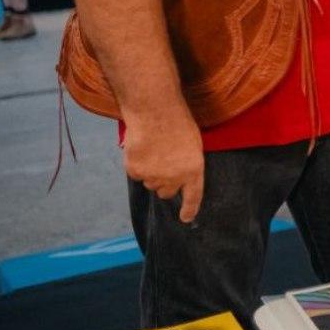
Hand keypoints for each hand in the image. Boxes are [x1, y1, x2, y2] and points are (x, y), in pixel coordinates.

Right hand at [122, 105, 204, 222]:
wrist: (155, 110)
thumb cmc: (178, 121)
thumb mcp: (192, 144)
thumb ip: (187, 164)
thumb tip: (178, 176)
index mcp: (194, 170)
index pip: (193, 197)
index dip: (190, 209)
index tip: (186, 219)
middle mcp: (174, 178)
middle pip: (166, 192)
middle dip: (165, 182)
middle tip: (164, 163)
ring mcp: (153, 176)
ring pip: (150, 183)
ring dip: (151, 172)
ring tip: (154, 149)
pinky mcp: (135, 171)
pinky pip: (136, 174)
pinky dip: (137, 164)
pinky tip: (142, 147)